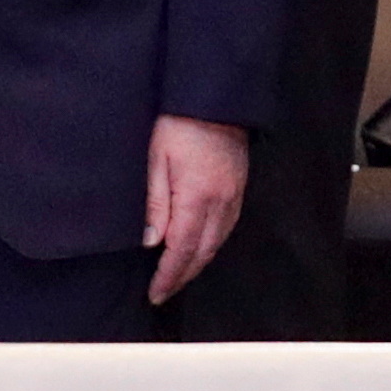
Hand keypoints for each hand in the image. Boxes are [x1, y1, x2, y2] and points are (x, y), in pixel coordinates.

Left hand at [143, 116, 248, 304]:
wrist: (214, 98)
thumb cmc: (179, 122)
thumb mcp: (155, 159)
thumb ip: (155, 203)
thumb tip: (151, 241)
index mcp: (196, 196)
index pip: (181, 249)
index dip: (168, 276)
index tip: (155, 293)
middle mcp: (220, 202)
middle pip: (202, 252)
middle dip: (182, 276)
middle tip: (163, 292)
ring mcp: (233, 195)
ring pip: (217, 243)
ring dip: (197, 264)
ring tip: (178, 276)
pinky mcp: (239, 188)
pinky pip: (227, 227)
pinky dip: (212, 245)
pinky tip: (200, 248)